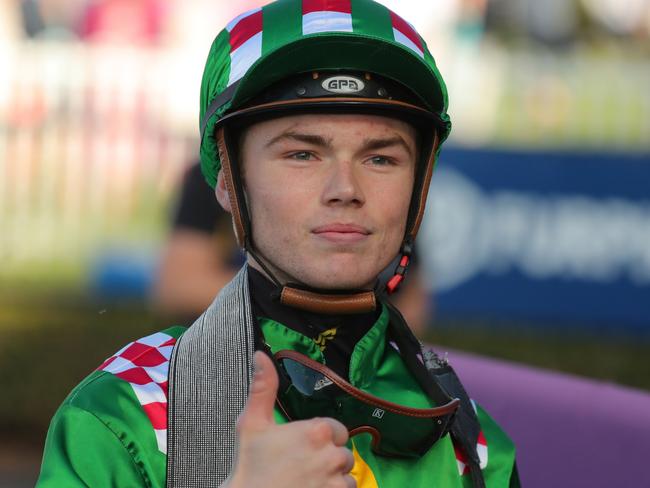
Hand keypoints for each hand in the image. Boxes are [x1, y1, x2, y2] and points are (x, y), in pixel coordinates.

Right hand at [225, 351, 355, 487]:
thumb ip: (263, 387)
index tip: (301, 447)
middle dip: (327, 457)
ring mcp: (336, 482)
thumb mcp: (252, 423)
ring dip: (332, 477)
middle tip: (301, 465)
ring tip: (307, 480)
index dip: (320, 438)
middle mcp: (332, 455)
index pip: (336, 430)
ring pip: (346, 474)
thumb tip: (261, 355)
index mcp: (317, 431)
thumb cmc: (250, 466)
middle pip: (342, 452)